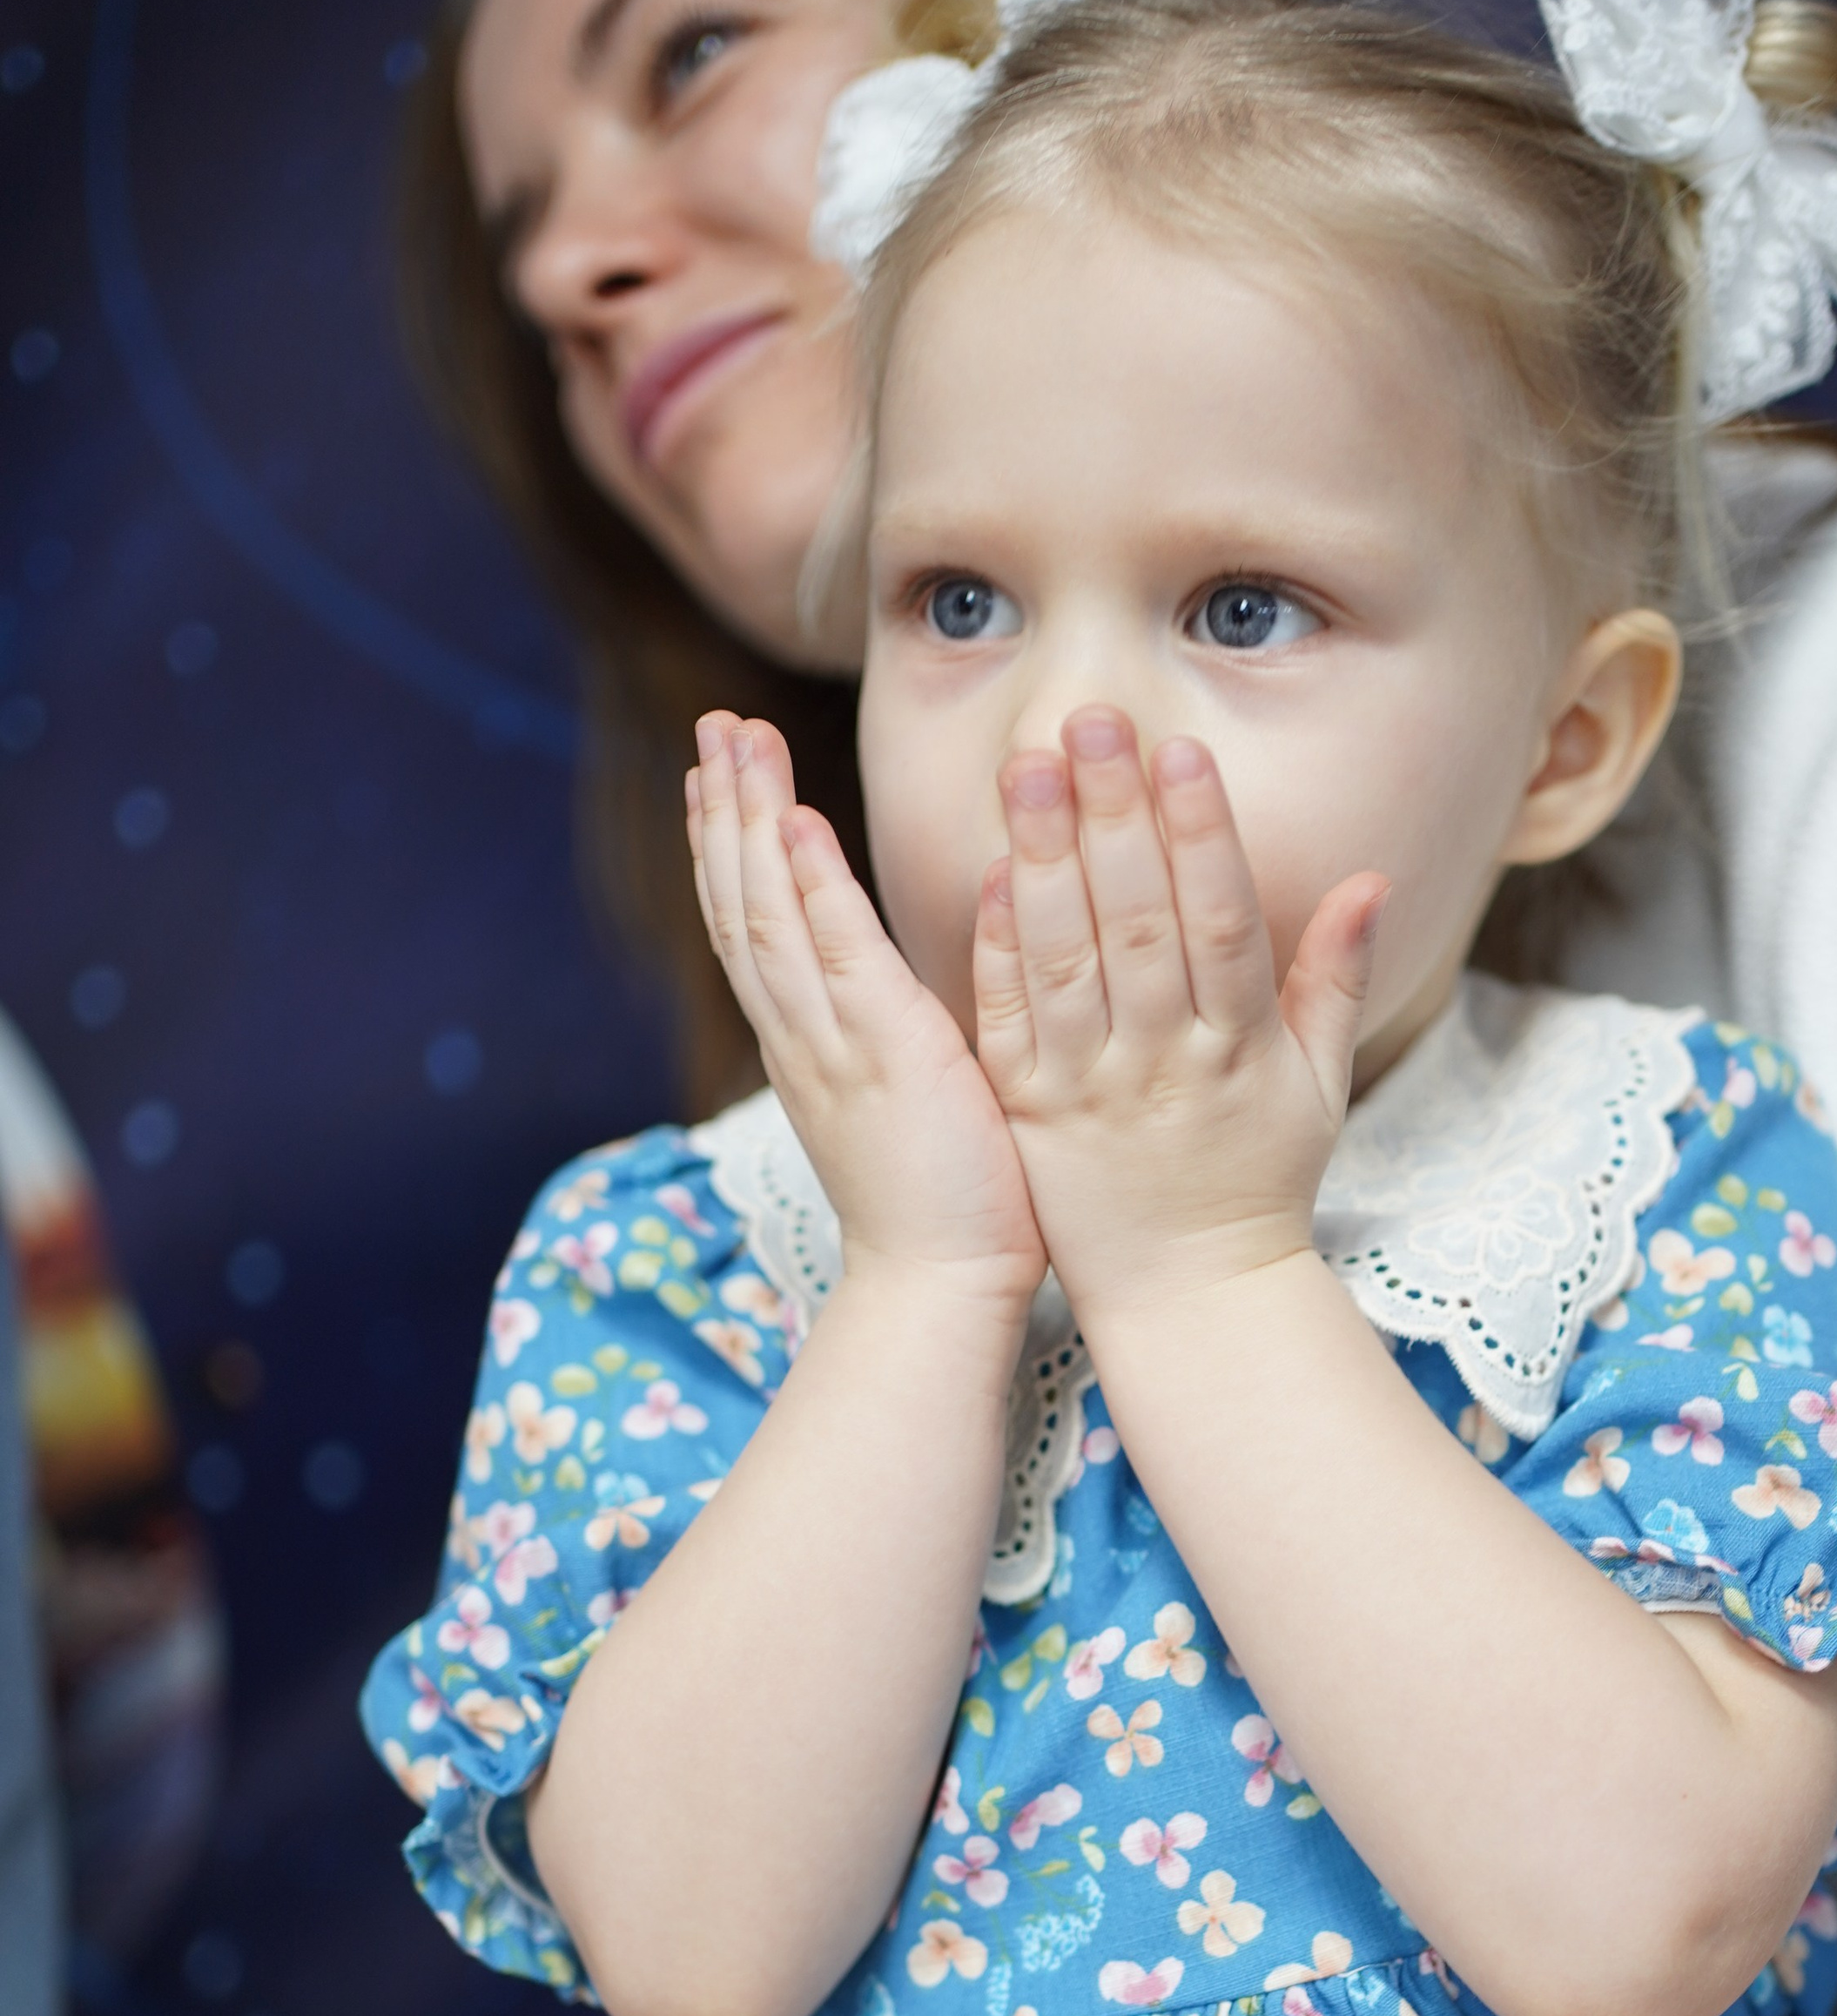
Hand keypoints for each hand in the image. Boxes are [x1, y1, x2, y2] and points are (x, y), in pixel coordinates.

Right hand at [689, 716, 1044, 1311]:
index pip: (756, 929)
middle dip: (725, 811)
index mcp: (809, 1047)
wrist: (940, 1289)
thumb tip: (908, 988)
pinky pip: (834, 953)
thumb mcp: (911, 1099)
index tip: (723, 777)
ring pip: (767, 913)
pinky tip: (795, 821)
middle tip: (711, 726)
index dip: (735, 850)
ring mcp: (831, 1044)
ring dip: (750, 823)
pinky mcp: (883, 1053)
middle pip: (741, 905)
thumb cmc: (947, 1206)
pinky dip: (809, 886)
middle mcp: (802, 1038)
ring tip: (732, 741)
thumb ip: (898, 1035)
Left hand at [974, 709, 1384, 1324]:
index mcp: (1240, 1051)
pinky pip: (1009, 1025)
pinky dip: (997, 952)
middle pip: (1137, 925)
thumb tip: (1374, 878)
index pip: (1221, 924)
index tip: (1181, 752)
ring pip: (1064, 962)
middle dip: (1112, 818)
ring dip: (1044, 859)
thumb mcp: (1320, 1087)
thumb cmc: (1259, 1180)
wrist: (1189, 1297)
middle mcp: (1164, 1065)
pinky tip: (988, 873)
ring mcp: (1091, 1091)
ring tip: (1028, 765)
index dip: (1201, 836)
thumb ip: (1337, 978)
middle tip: (1090, 718)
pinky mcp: (1030, 1115)